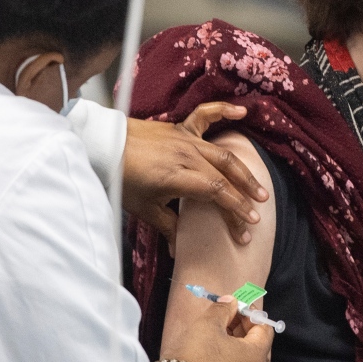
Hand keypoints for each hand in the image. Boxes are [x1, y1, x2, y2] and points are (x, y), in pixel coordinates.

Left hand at [122, 102, 268, 248]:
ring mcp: (185, 139)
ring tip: (259, 188)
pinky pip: (206, 115)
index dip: (235, 210)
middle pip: (224, 176)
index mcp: (178, 176)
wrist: (103, 145)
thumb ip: (166, 226)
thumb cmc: (122, 177)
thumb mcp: (143, 208)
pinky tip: (242, 111)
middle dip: (244, 197)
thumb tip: (178, 250)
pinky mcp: (180, 128)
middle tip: (259, 212)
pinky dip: (224, 111)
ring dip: (243, 171)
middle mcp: (187, 156)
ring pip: (222, 154)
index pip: (216, 194)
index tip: (247, 227)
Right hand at [161, 296, 273, 361]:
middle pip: (257, 341)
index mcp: (256, 355)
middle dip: (243, 324)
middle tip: (227, 313)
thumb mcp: (209, 324)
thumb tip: (230, 301)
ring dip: (236, 336)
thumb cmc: (197, 354)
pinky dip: (231, 350)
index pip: (265, 328)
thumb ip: (224, 308)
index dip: (251, 313)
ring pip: (247, 352)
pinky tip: (216, 342)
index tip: (236, 304)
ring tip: (219, 325)